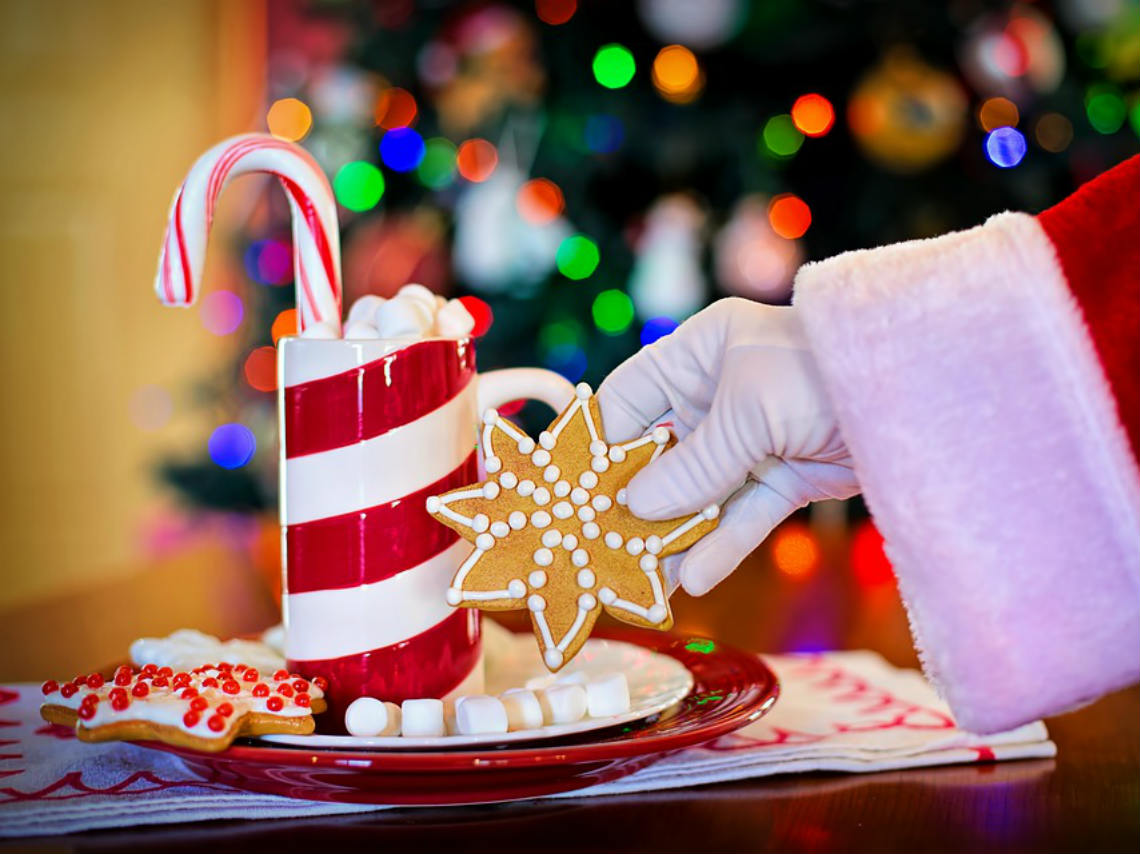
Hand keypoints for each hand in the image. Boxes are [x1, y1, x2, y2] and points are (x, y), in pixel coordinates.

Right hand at [596, 298, 859, 594]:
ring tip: (640, 581)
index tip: (570, 493)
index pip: (628, 400)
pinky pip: (741, 515)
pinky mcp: (784, 476)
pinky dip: (719, 545)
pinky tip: (692, 578)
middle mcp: (717, 394)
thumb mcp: (750, 410)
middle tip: (599, 547)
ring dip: (672, 536)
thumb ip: (693, 463)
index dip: (599, 444)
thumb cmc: (825, 372)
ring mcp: (750, 438)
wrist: (924, 393)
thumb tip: (634, 507)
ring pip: (697, 493)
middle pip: (658, 455)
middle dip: (632, 502)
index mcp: (698, 354)